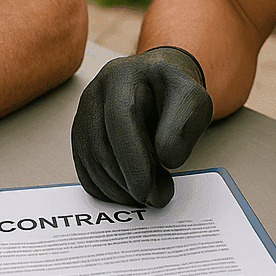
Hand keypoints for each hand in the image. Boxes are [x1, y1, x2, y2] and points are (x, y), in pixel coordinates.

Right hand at [72, 46, 212, 207]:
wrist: (158, 84)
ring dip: (118, 188)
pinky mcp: (81, 134)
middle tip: (157, 198)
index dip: (132, 159)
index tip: (149, 190)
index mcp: (123, 76)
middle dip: (128, 181)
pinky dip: (106, 188)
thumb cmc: (175, 93)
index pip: (121, 119)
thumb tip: (166, 160)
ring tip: (149, 195)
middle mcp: (96, 92)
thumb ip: (184, 127)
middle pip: (102, 145)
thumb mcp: (194, 101)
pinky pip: (84, 168)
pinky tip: (129, 193)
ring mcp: (84, 113)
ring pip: (91, 161)